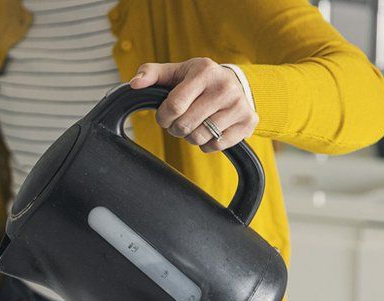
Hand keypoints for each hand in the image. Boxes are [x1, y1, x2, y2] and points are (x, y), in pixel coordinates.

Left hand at [128, 57, 257, 152]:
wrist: (236, 84)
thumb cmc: (198, 80)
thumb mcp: (176, 71)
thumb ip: (151, 74)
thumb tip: (135, 84)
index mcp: (204, 71)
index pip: (174, 106)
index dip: (163, 117)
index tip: (165, 115)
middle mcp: (225, 87)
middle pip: (185, 125)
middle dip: (175, 127)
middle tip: (179, 120)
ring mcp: (239, 105)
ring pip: (199, 137)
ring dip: (190, 136)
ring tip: (195, 123)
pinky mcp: (248, 122)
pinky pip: (215, 146)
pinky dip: (206, 143)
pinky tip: (209, 129)